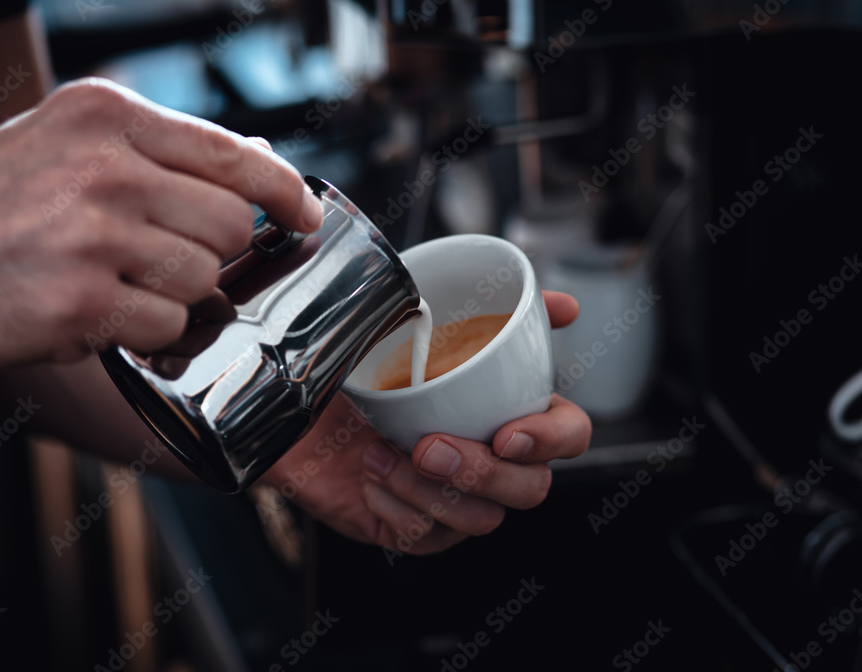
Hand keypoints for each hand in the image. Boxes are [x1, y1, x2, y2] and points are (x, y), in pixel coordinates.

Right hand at [0, 78, 322, 375]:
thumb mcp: (66, 144)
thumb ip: (163, 151)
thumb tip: (261, 160)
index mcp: (108, 115)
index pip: (236, 154)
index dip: (283, 191)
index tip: (302, 214)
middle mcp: (108, 167)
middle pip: (229, 226)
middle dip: (207, 253)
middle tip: (156, 259)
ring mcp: (96, 236)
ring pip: (203, 281)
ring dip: (169, 296)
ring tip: (108, 283)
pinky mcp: (83, 304)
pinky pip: (167, 328)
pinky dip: (141, 333)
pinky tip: (92, 313)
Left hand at [258, 291, 591, 554]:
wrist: (297, 398)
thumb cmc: (366, 366)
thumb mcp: (426, 327)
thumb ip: (500, 315)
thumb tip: (566, 307)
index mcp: (510, 412)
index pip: (568, 436)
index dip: (552, 440)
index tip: (508, 433)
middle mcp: (490, 461)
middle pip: (530, 489)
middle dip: (482, 473)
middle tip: (429, 446)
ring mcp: (455, 500)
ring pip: (479, 520)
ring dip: (429, 490)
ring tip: (380, 453)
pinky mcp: (415, 529)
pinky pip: (424, 536)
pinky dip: (394, 504)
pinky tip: (369, 474)